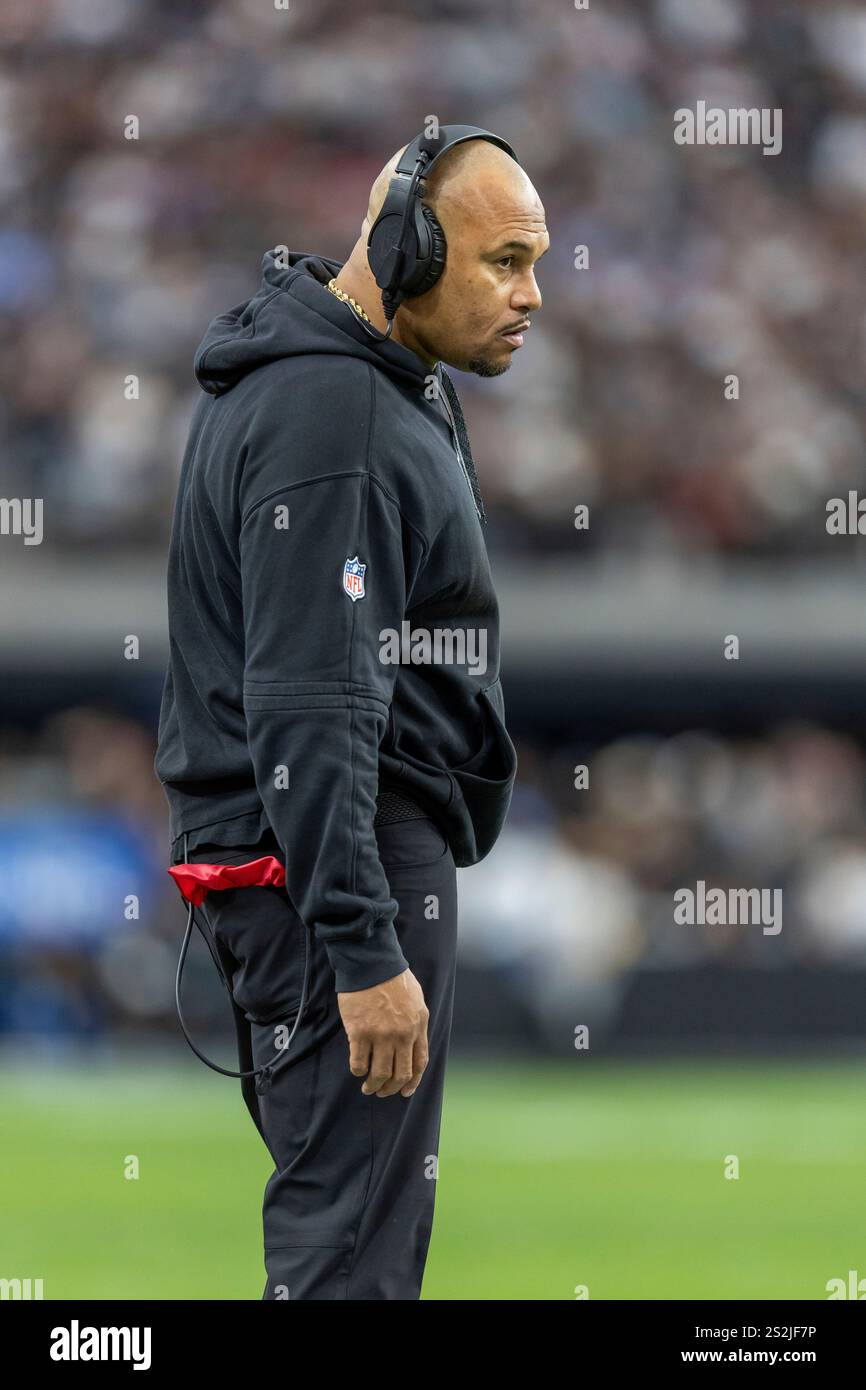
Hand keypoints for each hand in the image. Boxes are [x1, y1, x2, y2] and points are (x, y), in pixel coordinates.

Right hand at [338, 969, 428, 1097]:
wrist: (371, 963)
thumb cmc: (393, 978)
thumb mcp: (416, 1000)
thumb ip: (416, 1023)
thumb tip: (411, 1044)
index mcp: (418, 1026)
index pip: (419, 1063)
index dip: (413, 1082)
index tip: (405, 1091)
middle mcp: (402, 1034)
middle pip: (400, 1073)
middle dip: (391, 1088)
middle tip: (382, 1092)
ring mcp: (381, 1035)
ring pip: (380, 1073)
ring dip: (373, 1085)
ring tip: (368, 1088)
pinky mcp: (360, 1032)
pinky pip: (359, 1062)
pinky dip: (358, 1070)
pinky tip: (357, 1069)